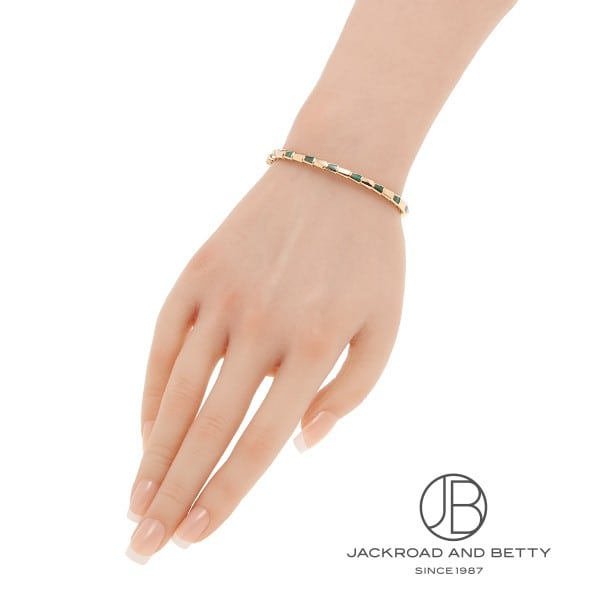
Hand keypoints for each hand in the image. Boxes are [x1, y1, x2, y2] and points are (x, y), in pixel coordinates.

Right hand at [125, 156, 405, 562]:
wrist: (336, 174)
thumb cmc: (368, 259)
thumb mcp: (385, 328)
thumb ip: (350, 394)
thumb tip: (301, 446)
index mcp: (313, 347)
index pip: (259, 442)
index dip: (225, 496)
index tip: (195, 535)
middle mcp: (260, 326)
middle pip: (207, 428)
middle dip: (173, 494)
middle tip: (143, 546)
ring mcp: (222, 298)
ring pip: (176, 392)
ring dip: (152, 453)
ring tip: (134, 502)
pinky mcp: (197, 273)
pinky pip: (164, 343)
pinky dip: (150, 391)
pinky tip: (144, 429)